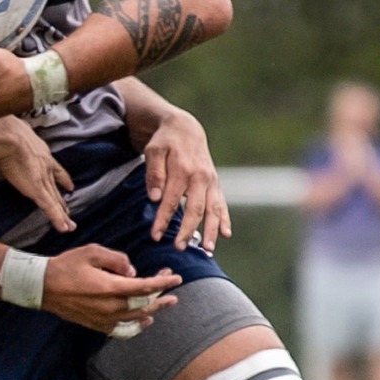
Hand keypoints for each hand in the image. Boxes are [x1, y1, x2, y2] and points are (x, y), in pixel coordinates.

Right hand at [0, 117, 74, 232]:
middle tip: (69, 211)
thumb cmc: (6, 131)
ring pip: (55, 201)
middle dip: (62, 200)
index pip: (55, 170)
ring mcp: (43, 179)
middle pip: (56, 188)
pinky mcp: (37, 190)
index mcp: (42, 154)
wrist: (8, 136)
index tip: (69, 186)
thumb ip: (11, 138)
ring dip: (63, 214)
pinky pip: (50, 208)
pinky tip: (65, 229)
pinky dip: (58, 219)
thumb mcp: (14, 133)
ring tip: (70, 224)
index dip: (63, 179)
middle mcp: (46, 167)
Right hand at [38, 244, 181, 334]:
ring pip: (136, 317)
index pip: (145, 287)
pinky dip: (137, 325)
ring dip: (153, 309)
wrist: (42, 287)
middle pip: (144, 303)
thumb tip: (132, 270)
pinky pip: (123, 329)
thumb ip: (117, 259)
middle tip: (172, 287)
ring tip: (166, 303)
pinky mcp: (97, 325)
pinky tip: (144, 320)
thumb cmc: (66, 266)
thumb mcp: (92, 252)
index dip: (163, 283)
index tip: (176, 278)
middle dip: (161, 294)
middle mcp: (110, 307)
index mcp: (111, 287)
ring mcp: (104, 319)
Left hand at [142, 107, 230, 252]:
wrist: (185, 130)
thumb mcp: (153, 151)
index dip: (163, 218)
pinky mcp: (215, 185)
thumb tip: (154, 197)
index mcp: (183, 169)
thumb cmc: (165, 142)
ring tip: (207, 249)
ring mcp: (210, 182)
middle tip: (179, 247)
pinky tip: (225, 234)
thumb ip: (154, 173)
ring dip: (210, 230)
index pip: (171, 199)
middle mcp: (200, 177)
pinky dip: (224, 219)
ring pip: (212, 209)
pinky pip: (222, 204)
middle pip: (195, 208)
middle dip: (187, 229)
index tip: (155, 235)